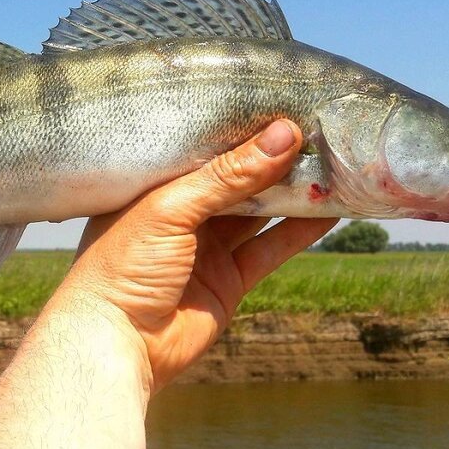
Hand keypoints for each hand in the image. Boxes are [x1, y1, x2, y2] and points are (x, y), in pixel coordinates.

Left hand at [48, 119, 337, 391]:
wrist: (114, 345)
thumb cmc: (123, 266)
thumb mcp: (170, 208)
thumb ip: (228, 174)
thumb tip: (284, 134)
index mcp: (155, 186)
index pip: (206, 147)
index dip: (243, 128)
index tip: (285, 104)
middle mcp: (181, 213)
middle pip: (238, 178)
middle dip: (274, 158)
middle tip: (319, 130)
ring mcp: (206, 248)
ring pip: (259, 212)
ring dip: (293, 193)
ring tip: (335, 164)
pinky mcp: (227, 281)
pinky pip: (270, 249)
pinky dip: (299, 231)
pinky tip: (331, 211)